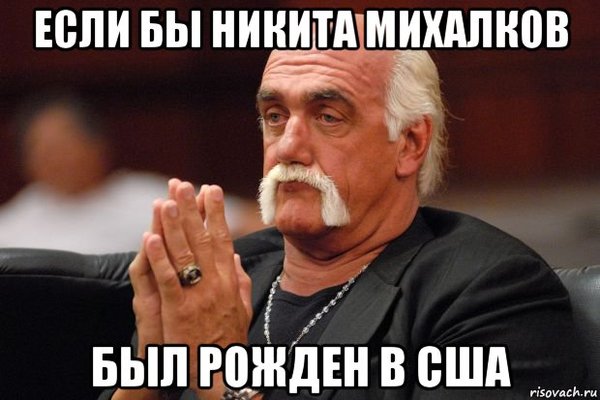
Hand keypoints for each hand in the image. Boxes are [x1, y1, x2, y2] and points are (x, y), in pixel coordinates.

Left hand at [143, 182, 251, 397]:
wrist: (224, 373)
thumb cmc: (230, 340)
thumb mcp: (243, 308)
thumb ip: (240, 280)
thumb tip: (236, 257)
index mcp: (230, 280)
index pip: (223, 239)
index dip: (216, 213)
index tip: (210, 189)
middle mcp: (216, 283)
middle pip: (202, 239)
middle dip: (191, 209)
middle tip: (183, 184)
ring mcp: (198, 296)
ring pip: (185, 254)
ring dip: (173, 225)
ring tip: (165, 201)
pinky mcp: (179, 310)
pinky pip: (168, 279)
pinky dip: (159, 257)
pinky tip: (150, 237)